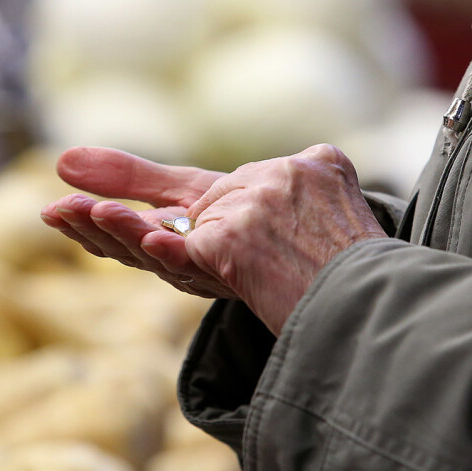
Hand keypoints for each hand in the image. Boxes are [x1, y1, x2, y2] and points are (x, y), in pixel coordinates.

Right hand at [40, 147, 235, 297]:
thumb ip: (127, 177)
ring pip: (156, 257)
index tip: (53, 210)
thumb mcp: (181, 189)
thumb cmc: (246, 208)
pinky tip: (153, 235)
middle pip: (128, 250)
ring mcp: (206, 267)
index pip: (116, 236)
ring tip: (97, 212)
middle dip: (94, 231)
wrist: (307, 230)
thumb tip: (62, 160)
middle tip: (61, 212)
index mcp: (165, 242)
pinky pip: (199, 261)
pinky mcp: (232, 265)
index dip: (84, 224)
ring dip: (124, 236)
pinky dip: (172, 251)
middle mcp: (180, 261)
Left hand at [185, 144, 388, 334]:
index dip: (261, 210)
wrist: (363, 315)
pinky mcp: (227, 232)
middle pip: (229, 190)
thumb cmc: (359, 280)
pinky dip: (209, 266)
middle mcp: (286, 170)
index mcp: (321, 160)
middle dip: (234, 224)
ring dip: (223, 248)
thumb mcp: (346, 218)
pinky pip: (196, 243)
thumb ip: (310, 198)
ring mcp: (254, 200)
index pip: (265, 174)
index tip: (279, 237)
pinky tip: (247, 281)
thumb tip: (265, 210)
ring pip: (210, 217)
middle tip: (262, 258)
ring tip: (265, 275)